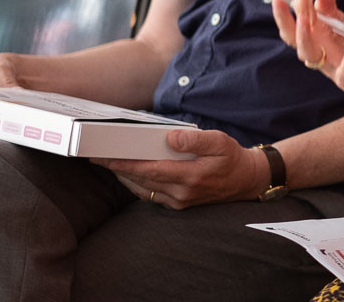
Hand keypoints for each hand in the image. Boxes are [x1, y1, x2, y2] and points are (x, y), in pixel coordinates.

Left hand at [90, 128, 266, 209]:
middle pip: (142, 180)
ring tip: (108, 164)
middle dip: (118, 169)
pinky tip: (128, 174)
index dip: (126, 164)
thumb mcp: (220, 142)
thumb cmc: (231, 158)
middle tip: (97, 156)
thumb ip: (195, 139)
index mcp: (192, 176)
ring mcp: (179, 201)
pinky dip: (136, 184)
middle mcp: (182, 193)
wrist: (246, 180)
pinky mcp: (178, 204)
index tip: (106, 157)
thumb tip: (171, 138)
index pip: (151, 170)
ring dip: (124, 177)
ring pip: (143, 190)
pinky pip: (150, 195)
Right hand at [271, 0, 343, 116]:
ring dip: (304, 38)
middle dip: (286, 17)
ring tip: (305, 19)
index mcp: (315, 37)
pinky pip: (343, 76)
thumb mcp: (343, 27)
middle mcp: (317, 52)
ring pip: (309, 55)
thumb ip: (331, 9)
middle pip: (294, 35)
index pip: (300, 14)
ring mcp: (331, 67)